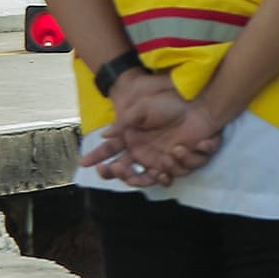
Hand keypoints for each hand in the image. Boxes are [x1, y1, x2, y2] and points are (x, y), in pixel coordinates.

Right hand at [82, 88, 223, 186]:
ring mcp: (165, 159)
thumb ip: (123, 122)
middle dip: (123, 175)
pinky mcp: (186, 159)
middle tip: (118, 168)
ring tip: (172, 151)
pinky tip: (188, 146)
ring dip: (162, 170)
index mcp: (133, 141)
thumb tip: (105, 134)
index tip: (83, 163)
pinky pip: (184, 169)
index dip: (98, 159)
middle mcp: (146, 154)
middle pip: (131, 174)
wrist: (195, 99)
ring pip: (156, 178)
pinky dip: (188, 159)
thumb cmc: (166, 102)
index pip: (111, 153)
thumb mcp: (140, 109)